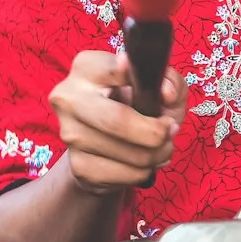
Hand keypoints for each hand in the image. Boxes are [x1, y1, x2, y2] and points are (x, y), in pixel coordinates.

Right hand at [48, 50, 187, 195]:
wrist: (102, 146)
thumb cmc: (134, 106)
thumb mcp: (158, 86)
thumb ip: (170, 79)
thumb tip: (167, 93)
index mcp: (86, 67)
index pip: (119, 70)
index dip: (150, 85)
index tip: (166, 96)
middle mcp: (69, 97)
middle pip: (118, 120)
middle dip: (155, 132)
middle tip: (170, 130)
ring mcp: (70, 134)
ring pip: (128, 153)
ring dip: (156, 154)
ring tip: (160, 148)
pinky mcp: (78, 166)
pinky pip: (125, 174)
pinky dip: (143, 171)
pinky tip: (142, 163)